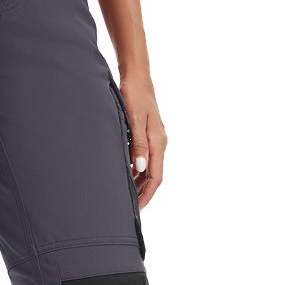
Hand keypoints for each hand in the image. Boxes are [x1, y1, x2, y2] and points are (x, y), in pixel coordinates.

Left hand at [117, 76, 165, 207]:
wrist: (136, 75)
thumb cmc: (134, 94)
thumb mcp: (134, 119)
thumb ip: (138, 144)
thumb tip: (139, 168)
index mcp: (158, 142)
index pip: (156, 176)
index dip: (147, 194)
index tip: (137, 209)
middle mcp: (159, 142)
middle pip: (154, 174)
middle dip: (143, 192)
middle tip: (128, 207)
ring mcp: (154, 138)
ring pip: (149, 166)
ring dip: (139, 181)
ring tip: (125, 194)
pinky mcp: (148, 133)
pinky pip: (144, 157)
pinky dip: (136, 168)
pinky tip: (125, 172)